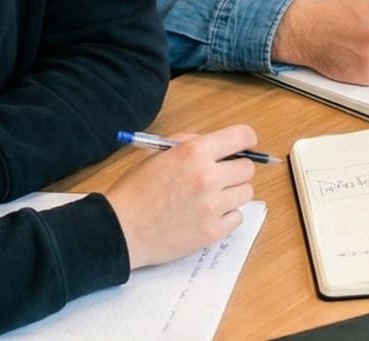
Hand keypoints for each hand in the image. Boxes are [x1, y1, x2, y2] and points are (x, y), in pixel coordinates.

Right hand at [107, 125, 257, 269]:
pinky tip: (208, 215)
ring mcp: (212, 206)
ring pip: (246, 193)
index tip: (243, 146)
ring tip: (211, 198)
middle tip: (220, 177)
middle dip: (236, 170)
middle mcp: (208, 177)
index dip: (246, 140)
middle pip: (248, 168)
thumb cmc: (136, 191)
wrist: (120, 230)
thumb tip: (219, 145)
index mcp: (194, 152)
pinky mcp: (212, 232)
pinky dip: (227, 216)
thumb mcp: (159, 154)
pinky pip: (237, 217)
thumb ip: (191, 144)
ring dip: (232, 194)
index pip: (243, 136)